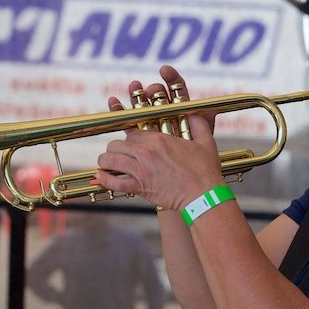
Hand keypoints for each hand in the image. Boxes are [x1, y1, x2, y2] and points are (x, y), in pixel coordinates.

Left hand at [97, 66, 222, 209]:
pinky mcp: (140, 186)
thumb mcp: (206, 142)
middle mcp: (147, 152)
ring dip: (106, 161)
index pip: (132, 132)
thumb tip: (196, 112)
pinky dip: (105, 179)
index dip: (128, 138)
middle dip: (115, 149)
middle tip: (118, 154)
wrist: (203, 195)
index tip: (128, 143)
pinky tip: (102, 177)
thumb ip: (199, 124)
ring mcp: (141, 169)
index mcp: (160, 139)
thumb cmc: (205, 171)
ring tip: (107, 164)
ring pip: (111, 159)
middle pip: (117, 144)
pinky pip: (114, 182)